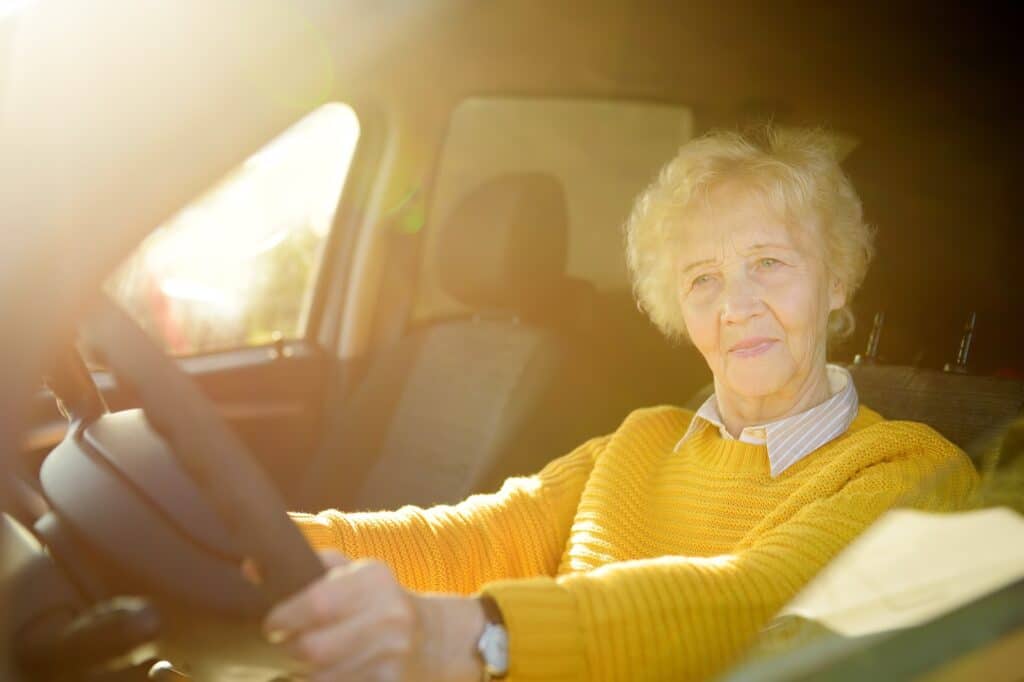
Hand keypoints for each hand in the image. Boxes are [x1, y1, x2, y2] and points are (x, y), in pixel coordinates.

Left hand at [263, 550, 486, 681]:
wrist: (436, 638)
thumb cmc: (380, 601)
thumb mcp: (355, 573)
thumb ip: (308, 566)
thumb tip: (251, 567)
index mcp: (375, 580)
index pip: (317, 602)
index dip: (285, 617)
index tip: (272, 624)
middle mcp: (388, 616)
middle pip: (314, 648)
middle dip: (292, 649)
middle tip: (290, 644)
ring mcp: (393, 655)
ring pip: (322, 678)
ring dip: (307, 672)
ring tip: (313, 659)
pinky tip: (334, 672)